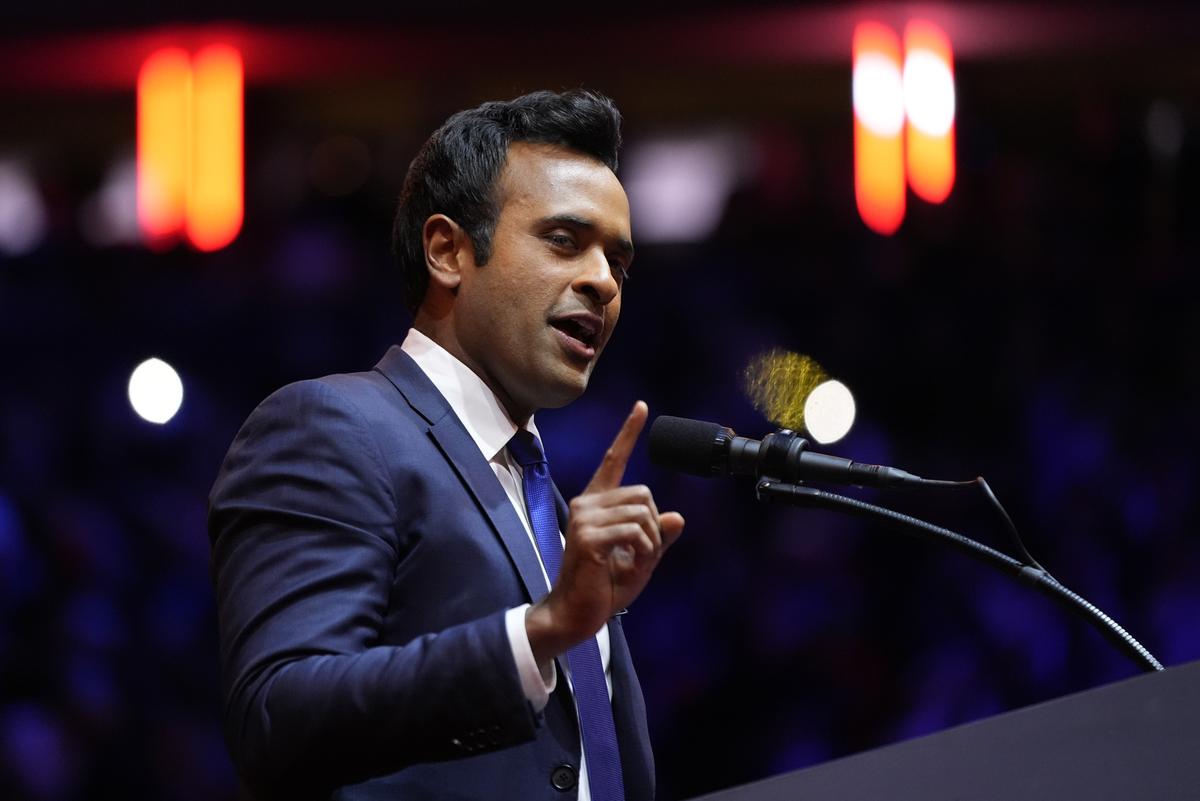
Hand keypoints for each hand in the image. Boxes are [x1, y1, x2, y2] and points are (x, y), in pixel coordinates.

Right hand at [525, 401, 685, 663]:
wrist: (575, 614)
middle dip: (653, 526)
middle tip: (639, 553)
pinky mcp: (587, 537)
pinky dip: (643, 551)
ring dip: (649, 542)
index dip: (629, 432)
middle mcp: (586, 503)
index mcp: (596, 503)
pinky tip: (626, 564)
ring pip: (643, 513)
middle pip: (644, 494)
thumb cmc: (603, 586)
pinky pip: (635, 532)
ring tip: (630, 562)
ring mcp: (584, 518)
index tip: (642, 406)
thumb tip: (677, 516)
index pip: (614, 459)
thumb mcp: (640, 559)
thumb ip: (658, 537)